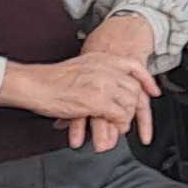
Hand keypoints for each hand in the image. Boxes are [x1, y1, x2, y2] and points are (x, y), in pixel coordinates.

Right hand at [12, 47, 158, 151]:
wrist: (34, 84)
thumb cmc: (49, 80)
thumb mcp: (79, 68)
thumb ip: (96, 74)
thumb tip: (107, 87)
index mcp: (100, 58)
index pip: (134, 65)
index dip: (146, 81)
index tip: (153, 92)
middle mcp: (104, 69)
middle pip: (134, 88)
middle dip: (135, 106)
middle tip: (127, 117)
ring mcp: (102, 84)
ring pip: (130, 102)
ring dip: (127, 117)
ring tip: (119, 126)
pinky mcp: (97, 100)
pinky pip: (120, 115)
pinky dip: (120, 125)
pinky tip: (114, 129)